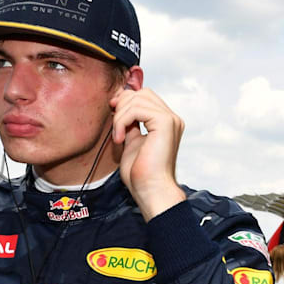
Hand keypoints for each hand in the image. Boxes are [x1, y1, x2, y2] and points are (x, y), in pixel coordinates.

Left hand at [109, 87, 185, 220]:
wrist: (150, 190)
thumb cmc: (141, 174)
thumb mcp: (132, 142)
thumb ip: (130, 124)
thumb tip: (120, 106)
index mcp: (166, 123)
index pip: (145, 97)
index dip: (125, 101)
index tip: (112, 114)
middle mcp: (172, 119)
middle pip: (142, 93)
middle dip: (122, 105)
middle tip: (114, 127)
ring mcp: (170, 120)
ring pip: (138, 99)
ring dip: (120, 116)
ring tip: (118, 137)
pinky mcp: (165, 123)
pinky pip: (137, 109)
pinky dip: (122, 121)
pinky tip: (120, 139)